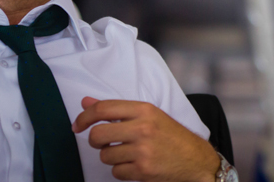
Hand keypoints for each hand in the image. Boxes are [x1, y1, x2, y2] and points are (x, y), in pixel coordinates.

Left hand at [72, 97, 220, 181]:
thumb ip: (117, 110)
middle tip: (105, 143)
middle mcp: (143, 128)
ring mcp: (143, 150)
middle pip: (98, 134)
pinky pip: (116, 172)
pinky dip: (122, 171)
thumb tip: (86, 101)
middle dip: (96, 141)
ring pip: (105, 155)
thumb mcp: (149, 116)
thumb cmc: (172, 136)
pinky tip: (136, 165)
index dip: (84, 117)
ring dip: (112, 157)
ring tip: (128, 154)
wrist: (195, 159)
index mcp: (145, 110)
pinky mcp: (143, 170)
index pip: (103, 108)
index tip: (78, 125)